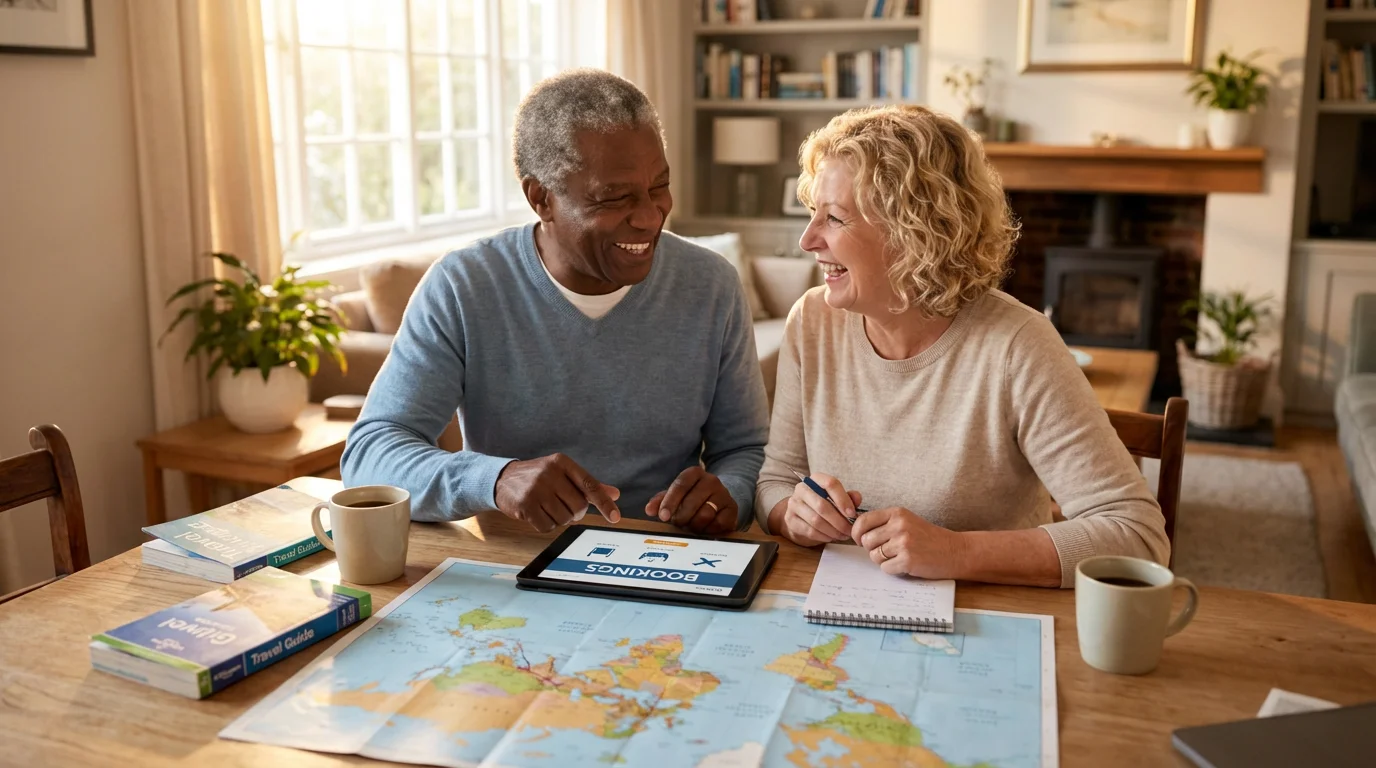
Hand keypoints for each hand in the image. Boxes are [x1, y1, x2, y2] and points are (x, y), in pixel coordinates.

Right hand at [494, 453, 620, 532]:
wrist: (503, 479)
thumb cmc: (539, 478)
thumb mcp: (563, 474)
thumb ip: (588, 485)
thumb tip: (615, 494)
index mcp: (562, 462)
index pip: (589, 484)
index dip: (604, 502)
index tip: (615, 517)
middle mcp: (549, 473)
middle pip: (578, 506)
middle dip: (575, 512)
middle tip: (563, 506)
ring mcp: (536, 489)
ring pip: (564, 519)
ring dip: (559, 519)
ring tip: (548, 507)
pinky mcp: (525, 505)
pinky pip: (548, 527)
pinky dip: (546, 525)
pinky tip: (538, 514)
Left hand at [645, 467, 736, 534]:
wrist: (718, 498)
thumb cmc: (692, 497)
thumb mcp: (675, 496)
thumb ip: (660, 501)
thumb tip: (649, 510)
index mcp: (694, 473)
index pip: (680, 485)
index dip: (670, 502)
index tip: (663, 517)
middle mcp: (711, 480)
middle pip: (692, 502)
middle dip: (681, 517)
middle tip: (678, 524)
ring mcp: (724, 494)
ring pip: (705, 515)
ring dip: (694, 525)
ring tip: (691, 526)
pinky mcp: (732, 509)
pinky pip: (718, 524)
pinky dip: (708, 530)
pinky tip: (704, 528)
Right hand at [779, 473, 861, 546]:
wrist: (800, 517)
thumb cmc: (822, 506)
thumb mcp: (836, 499)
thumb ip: (848, 497)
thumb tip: (857, 498)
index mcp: (815, 479)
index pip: (830, 483)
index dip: (843, 499)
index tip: (852, 514)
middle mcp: (802, 489)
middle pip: (822, 504)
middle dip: (839, 520)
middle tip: (849, 530)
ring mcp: (794, 504)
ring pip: (816, 520)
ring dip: (833, 530)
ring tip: (843, 535)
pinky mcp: (790, 520)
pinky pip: (809, 530)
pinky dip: (824, 536)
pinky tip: (831, 537)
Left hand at [852, 507, 965, 577]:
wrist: (955, 551)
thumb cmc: (929, 538)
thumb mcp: (907, 522)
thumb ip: (885, 523)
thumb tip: (857, 533)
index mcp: (897, 513)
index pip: (863, 521)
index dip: (856, 533)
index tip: (859, 540)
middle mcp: (899, 525)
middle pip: (866, 540)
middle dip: (872, 549)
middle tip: (887, 551)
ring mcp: (904, 542)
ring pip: (874, 555)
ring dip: (883, 560)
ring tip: (899, 557)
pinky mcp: (908, 560)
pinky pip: (885, 568)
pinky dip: (893, 569)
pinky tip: (906, 564)